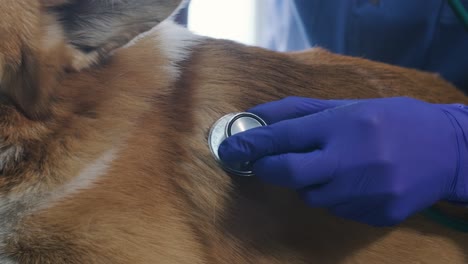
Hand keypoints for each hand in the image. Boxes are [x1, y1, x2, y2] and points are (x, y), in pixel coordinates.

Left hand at [218, 96, 467, 225]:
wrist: (447, 149)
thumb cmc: (393, 120)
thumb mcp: (348, 106)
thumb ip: (299, 111)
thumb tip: (257, 116)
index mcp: (345, 126)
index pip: (284, 137)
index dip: (252, 144)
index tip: (230, 148)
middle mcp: (353, 160)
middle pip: (290, 174)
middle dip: (267, 169)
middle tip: (262, 163)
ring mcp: (366, 192)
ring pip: (311, 196)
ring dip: (309, 182)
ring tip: (332, 166)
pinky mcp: (377, 215)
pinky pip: (336, 210)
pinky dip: (334, 196)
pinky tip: (354, 181)